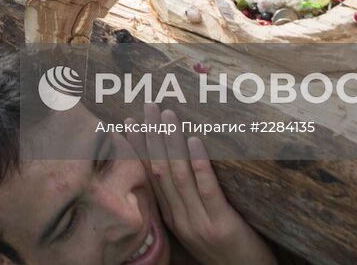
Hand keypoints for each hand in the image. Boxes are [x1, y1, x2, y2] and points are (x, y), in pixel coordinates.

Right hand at [137, 105, 275, 264]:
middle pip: (160, 171)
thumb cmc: (225, 249)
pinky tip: (194, 141)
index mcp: (171, 218)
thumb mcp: (197, 226)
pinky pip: (206, 189)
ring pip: (179, 176)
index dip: (139, 149)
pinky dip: (198, 163)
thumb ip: (186, 201)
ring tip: (168, 115)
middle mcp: (179, 219)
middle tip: (148, 107)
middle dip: (153, 137)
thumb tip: (179, 164)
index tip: (130, 123)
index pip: (149, 177)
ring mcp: (198, 223)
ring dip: (172, 142)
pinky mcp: (221, 225)